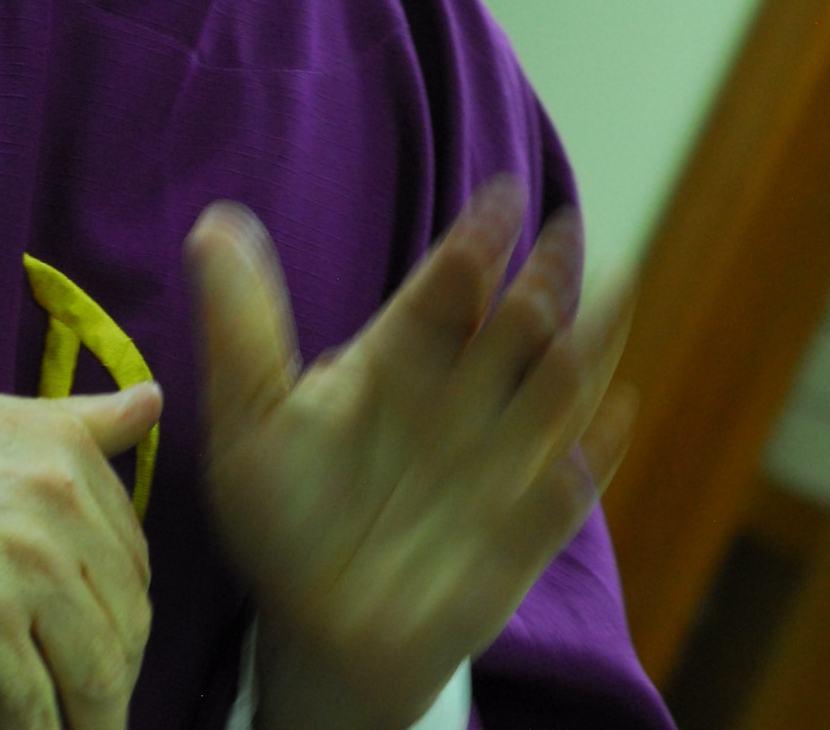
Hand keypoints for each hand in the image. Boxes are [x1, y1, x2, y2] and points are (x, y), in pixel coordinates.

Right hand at [0, 379, 161, 729]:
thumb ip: (76, 421)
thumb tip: (152, 399)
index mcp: (66, 450)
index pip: (133, 555)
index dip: (122, 610)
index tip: (104, 642)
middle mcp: (59, 502)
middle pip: (126, 618)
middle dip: (116, 673)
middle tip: (93, 708)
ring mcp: (24, 566)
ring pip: (95, 671)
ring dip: (91, 719)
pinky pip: (34, 708)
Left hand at [186, 181, 636, 729]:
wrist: (316, 632)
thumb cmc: (282, 516)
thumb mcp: (250, 417)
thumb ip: (242, 325)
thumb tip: (214, 222)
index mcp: (402, 355)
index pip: (447, 285)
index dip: (474, 242)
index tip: (499, 197)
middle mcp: (461, 394)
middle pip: (515, 321)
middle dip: (544, 274)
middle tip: (562, 227)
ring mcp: (500, 458)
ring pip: (557, 384)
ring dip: (591, 335)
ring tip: (616, 282)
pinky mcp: (525, 529)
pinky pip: (570, 486)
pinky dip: (595, 451)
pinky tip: (614, 415)